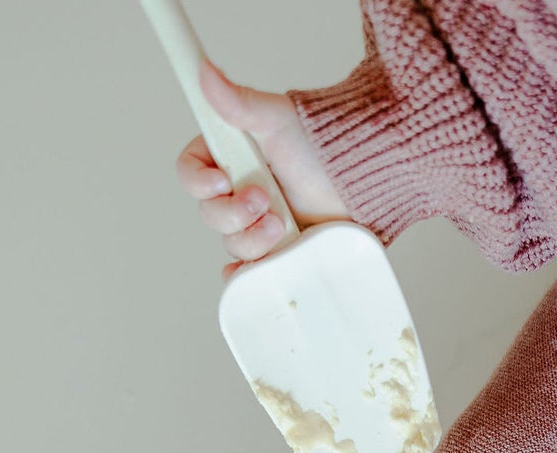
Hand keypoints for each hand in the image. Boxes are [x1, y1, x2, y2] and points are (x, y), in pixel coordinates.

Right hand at [175, 61, 348, 268]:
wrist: (364, 182)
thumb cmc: (324, 148)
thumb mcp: (275, 119)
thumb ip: (237, 102)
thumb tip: (205, 73)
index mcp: (232, 158)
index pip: (192, 174)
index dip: (199, 183)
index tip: (223, 180)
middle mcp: (241, 192)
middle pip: (210, 215)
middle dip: (235, 212)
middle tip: (266, 200)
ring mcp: (258, 225)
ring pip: (232, 245)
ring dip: (252, 239)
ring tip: (282, 225)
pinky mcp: (277, 253)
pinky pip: (248, 273)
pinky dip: (245, 275)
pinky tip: (251, 271)